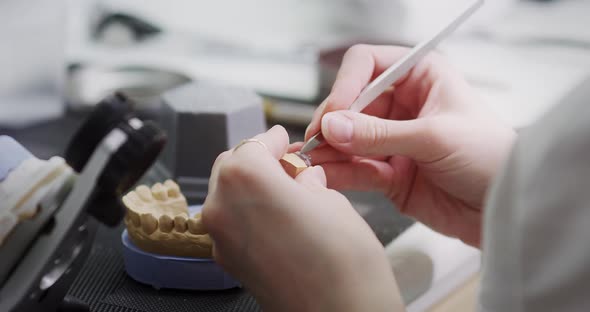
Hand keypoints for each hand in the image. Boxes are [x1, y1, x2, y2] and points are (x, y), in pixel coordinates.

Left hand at [202, 126, 404, 310]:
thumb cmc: (344, 265)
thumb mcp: (332, 202)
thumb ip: (308, 182)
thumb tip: (302, 177)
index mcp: (246, 179)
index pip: (253, 144)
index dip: (272, 140)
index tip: (282, 140)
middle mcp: (223, 207)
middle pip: (231, 167)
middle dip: (257, 161)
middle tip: (287, 165)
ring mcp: (221, 238)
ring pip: (228, 195)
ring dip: (252, 187)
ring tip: (286, 191)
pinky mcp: (228, 262)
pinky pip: (232, 223)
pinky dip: (249, 213)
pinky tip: (278, 217)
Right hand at [302, 45, 515, 246]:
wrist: (506, 207)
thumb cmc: (492, 157)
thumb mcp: (435, 137)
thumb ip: (380, 133)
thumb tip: (334, 126)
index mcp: (420, 77)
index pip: (368, 66)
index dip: (347, 85)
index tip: (336, 112)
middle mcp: (403, 106)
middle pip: (351, 104)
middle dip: (332, 122)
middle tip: (318, 140)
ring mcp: (393, 140)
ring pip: (349, 139)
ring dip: (330, 150)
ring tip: (311, 159)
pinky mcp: (390, 172)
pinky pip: (356, 169)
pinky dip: (340, 172)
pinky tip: (325, 174)